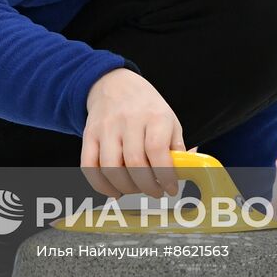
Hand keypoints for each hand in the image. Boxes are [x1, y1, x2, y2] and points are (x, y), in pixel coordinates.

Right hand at [80, 67, 185, 199]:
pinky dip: (100, 184)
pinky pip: (89, 165)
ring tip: (135, 189)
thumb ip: (178, 148)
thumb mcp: (169, 119)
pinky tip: (113, 190)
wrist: (114, 84)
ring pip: (111, 167)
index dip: (165, 175)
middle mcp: (129, 120)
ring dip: (125, 187)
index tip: (170, 188)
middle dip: (146, 186)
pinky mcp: (89, 134)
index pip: (157, 149)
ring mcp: (106, 127)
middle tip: (154, 192)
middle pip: (134, 163)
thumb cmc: (146, 108)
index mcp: (154, 116)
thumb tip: (188, 173)